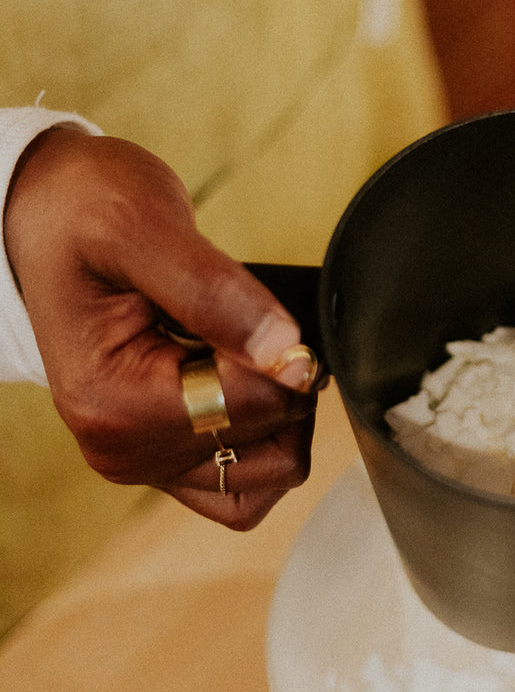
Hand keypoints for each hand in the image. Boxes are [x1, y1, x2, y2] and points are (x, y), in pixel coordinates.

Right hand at [3, 126, 319, 529]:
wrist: (48, 215)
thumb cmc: (83, 211)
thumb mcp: (143, 227)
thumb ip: (216, 293)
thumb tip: (288, 354)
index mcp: (113, 406)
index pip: (258, 404)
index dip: (285, 352)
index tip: (252, 306)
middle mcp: (124, 450)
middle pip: (273, 444)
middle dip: (279, 377)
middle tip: (238, 318)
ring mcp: (144, 460)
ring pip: (272, 470)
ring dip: (280, 408)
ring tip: (236, 345)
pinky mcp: (164, 455)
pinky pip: (248, 479)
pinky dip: (266, 431)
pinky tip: (243, 376)